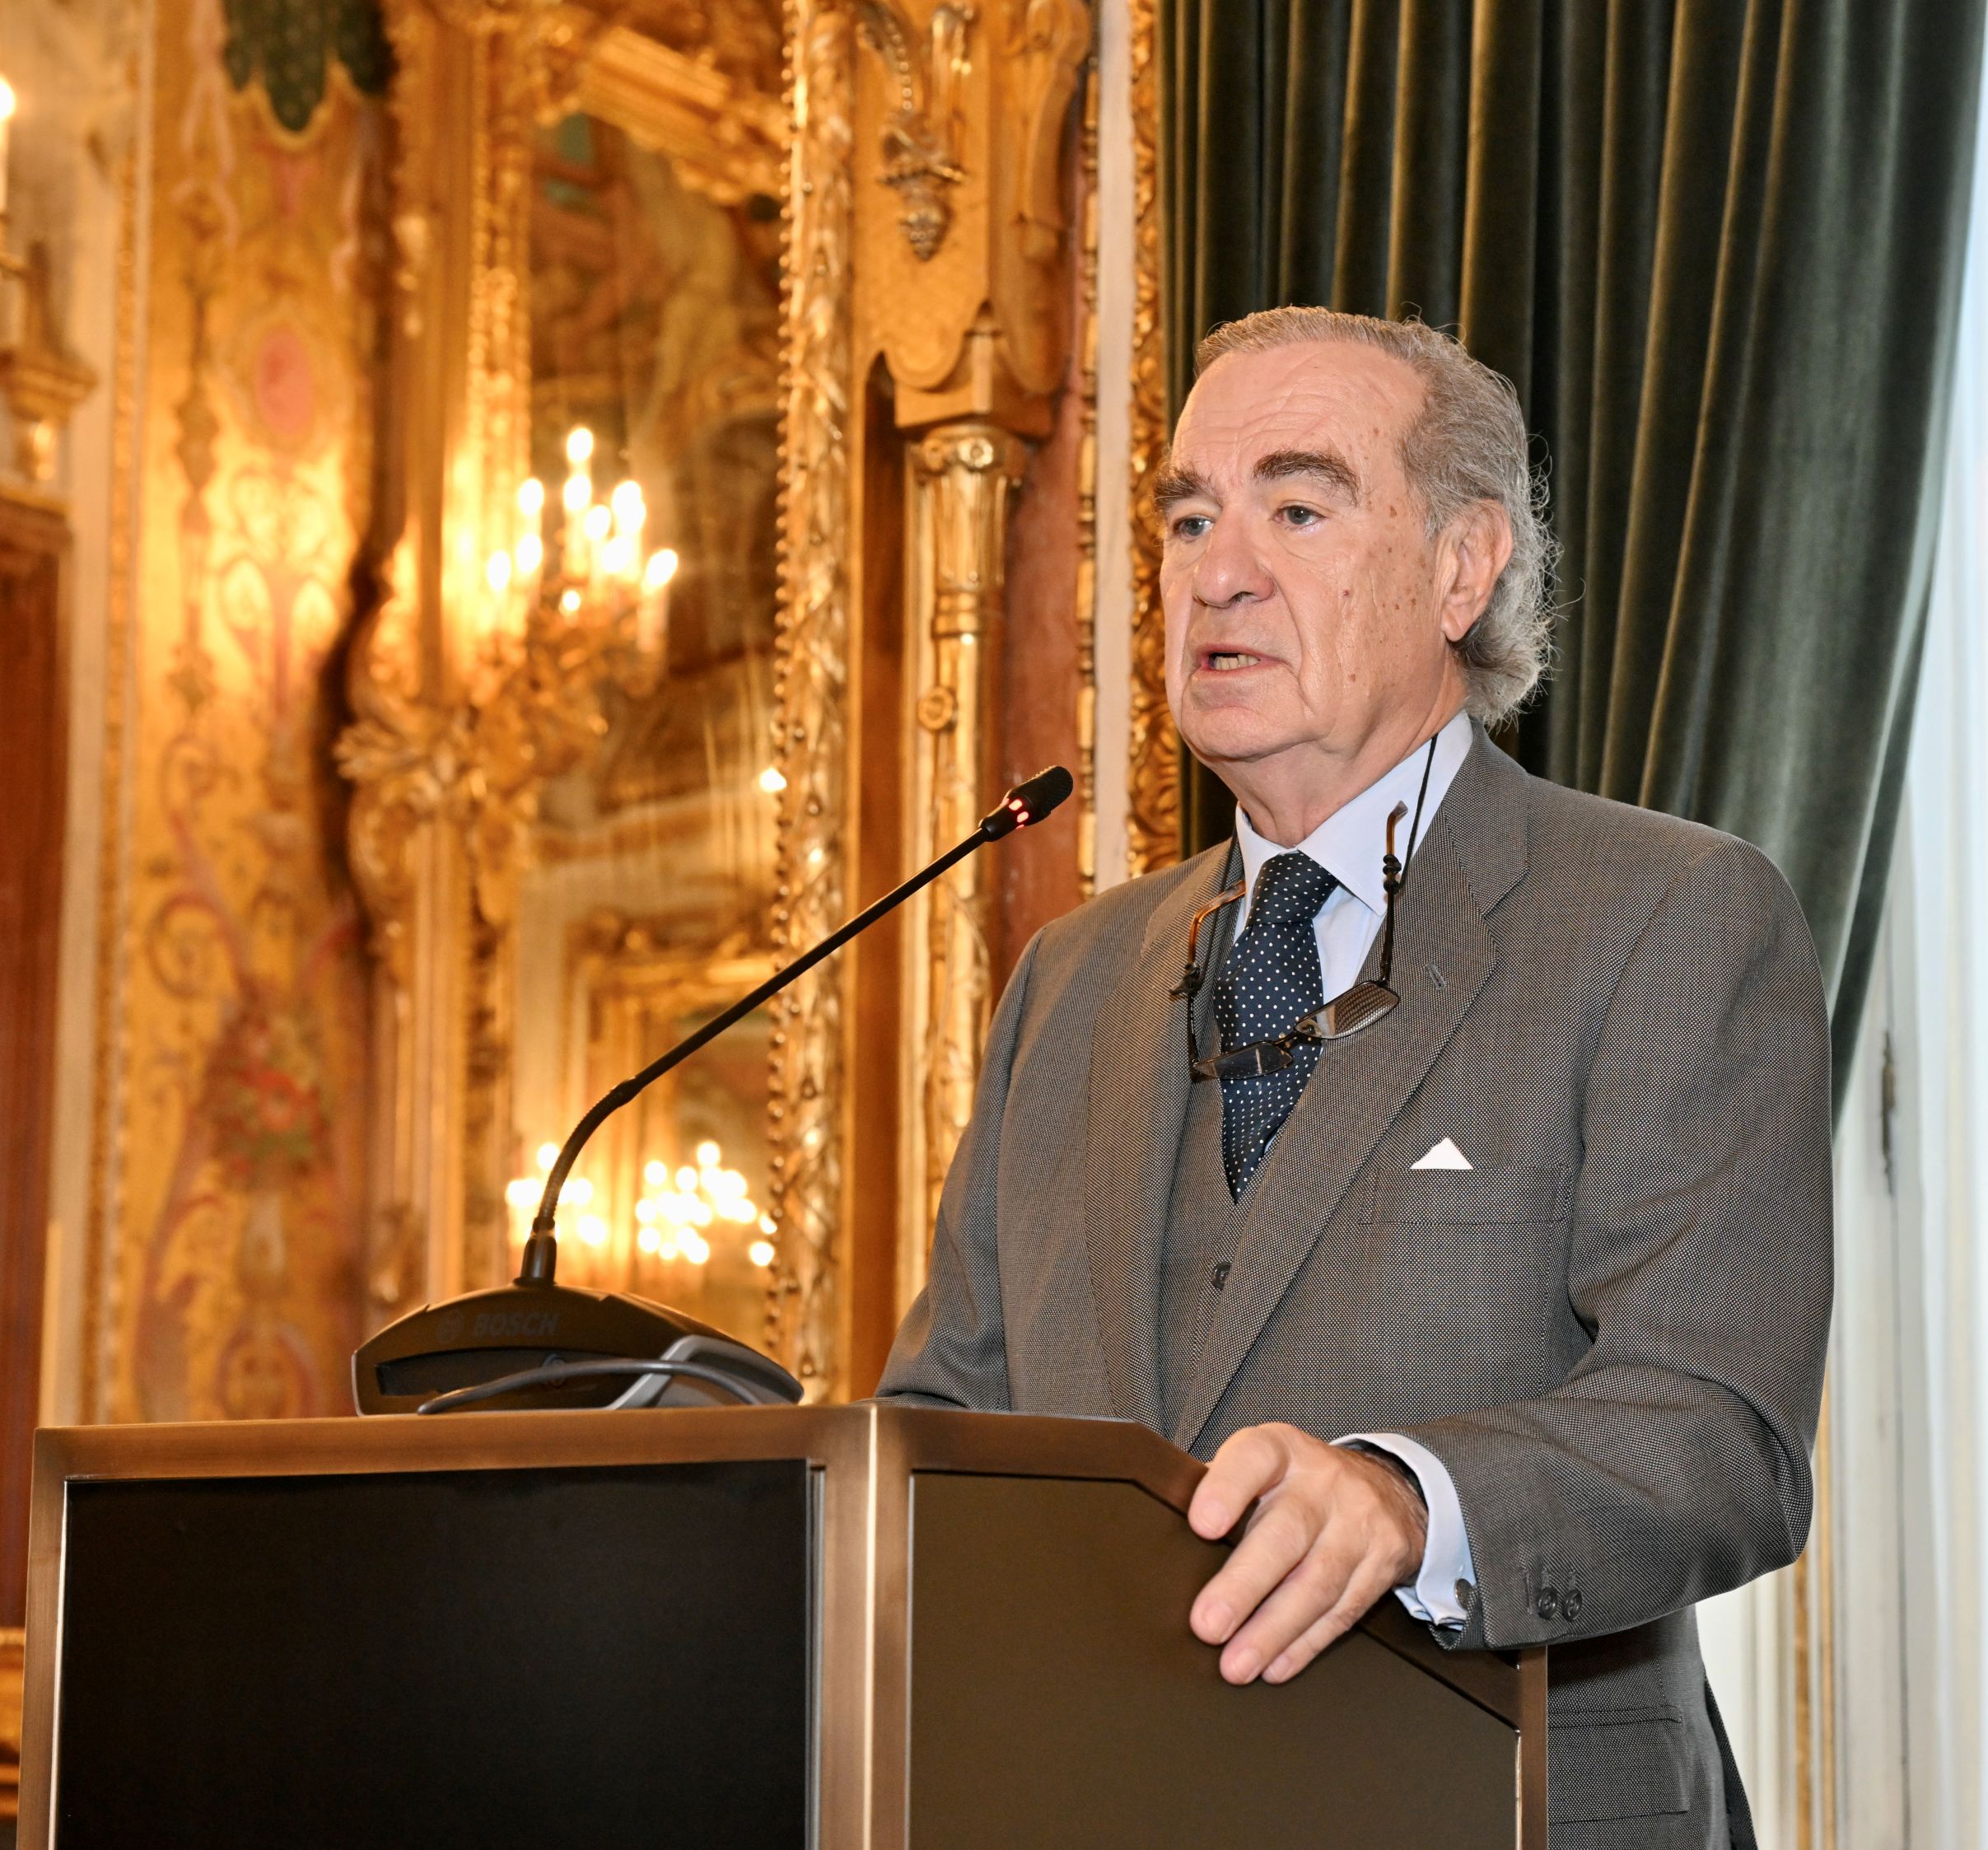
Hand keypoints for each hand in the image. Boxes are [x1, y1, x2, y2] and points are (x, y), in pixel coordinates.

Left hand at [1187, 1424, 1428, 1684]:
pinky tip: (1276, 1664)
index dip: (1227, 1489)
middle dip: (1244, 1585)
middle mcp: (1324, 1482)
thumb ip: (1225, 1493)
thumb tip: (1166, 1536)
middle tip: (1208, 1625)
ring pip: (1316, 1583)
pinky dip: (1305, 1643)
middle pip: (1285, 1534)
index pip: (1253, 1459)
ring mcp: (1360, 1522)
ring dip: (1273, 1631)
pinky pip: (1342, 1611)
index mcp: (1282, 1450)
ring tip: (1237, 1663)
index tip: (1201, 1525)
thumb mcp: (1265, 1467)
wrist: (1388, 1488)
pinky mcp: (1384, 1562)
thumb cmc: (1298, 1483)